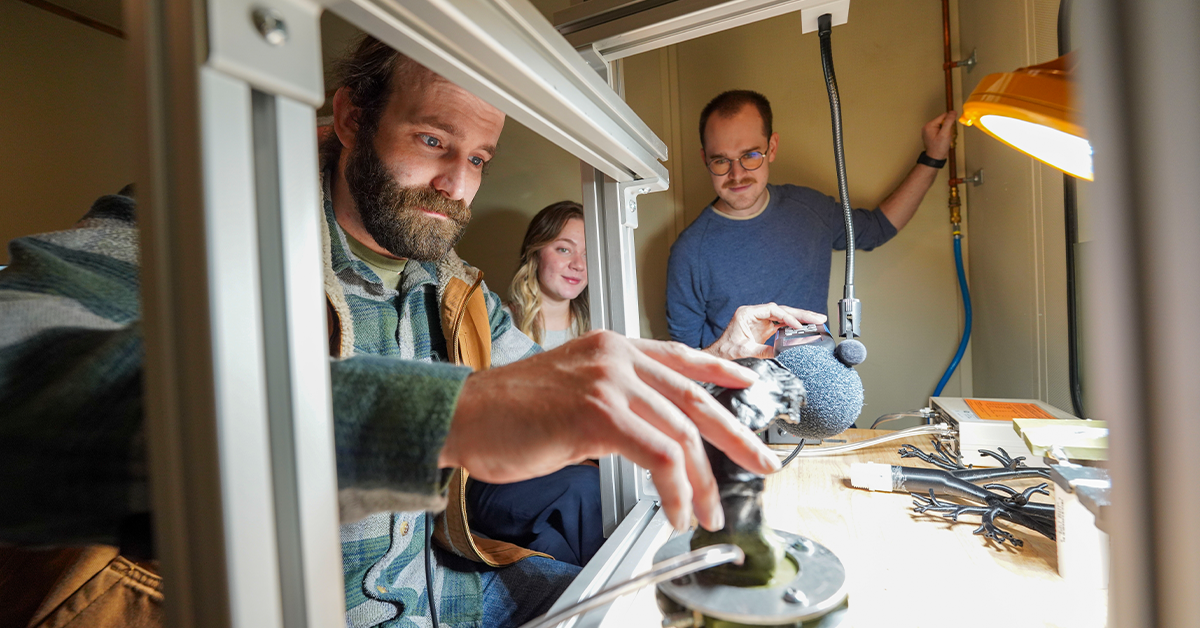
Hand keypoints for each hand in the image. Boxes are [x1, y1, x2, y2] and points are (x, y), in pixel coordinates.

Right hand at [438, 330, 781, 531]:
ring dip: (702, 481)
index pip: (679, 355)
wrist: (460, 416)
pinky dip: (675, 489)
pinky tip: (675, 510)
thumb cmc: (504, 414)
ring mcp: (608, 381)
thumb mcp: (569, 395)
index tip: (748, 381)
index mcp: (611, 347)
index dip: (720, 368)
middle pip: (694, 395)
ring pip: (681, 432)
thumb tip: (645, 439)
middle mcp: (615, 356)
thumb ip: (611, 405)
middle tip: (762, 461)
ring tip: (707, 512)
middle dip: (735, 435)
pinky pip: (657, 455)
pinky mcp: (597, 412)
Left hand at [704, 303, 826, 359]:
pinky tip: (806, 327)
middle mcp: (755, 314)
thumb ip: (761, 351)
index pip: (773, 310)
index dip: (787, 317)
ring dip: (801, 318)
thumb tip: (780, 353)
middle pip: (782, 310)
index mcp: (747, 313)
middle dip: (801, 314)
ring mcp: (760, 320)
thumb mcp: (744, 351)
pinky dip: (794, 326)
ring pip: (784, 316)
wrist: (718, 355)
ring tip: (818, 321)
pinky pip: (782, 324)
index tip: (798, 326)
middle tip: (819, 317)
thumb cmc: (725, 351)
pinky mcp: (764, 328)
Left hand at [922, 110, 956, 160]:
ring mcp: (929, 131)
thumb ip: (949, 121)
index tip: (949, 130)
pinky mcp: (932, 135)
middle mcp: (928, 127)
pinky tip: (944, 140)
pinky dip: (945, 134)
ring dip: (947, 132)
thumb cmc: (939, 148)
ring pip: (943, 126)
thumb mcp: (945, 133)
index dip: (949, 122)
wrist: (935, 159)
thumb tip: (953, 112)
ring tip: (946, 139)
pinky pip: (941, 131)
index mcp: (929, 125)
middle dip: (948, 128)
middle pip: (943, 121)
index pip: (943, 116)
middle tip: (947, 136)